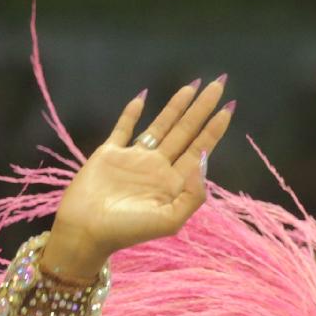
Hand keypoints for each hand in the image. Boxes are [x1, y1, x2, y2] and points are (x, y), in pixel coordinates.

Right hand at [43, 77, 235, 280]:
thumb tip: (203, 163)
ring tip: (192, 85)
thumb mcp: (169, 221)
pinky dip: (131, 113)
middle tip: (218, 84)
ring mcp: (134, 158)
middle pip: (185, 132)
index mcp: (173, 184)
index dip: (214, 130)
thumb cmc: (127, 231)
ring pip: (161, 125)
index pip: (199, 150)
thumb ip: (192, 196)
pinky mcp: (110, 153)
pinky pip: (123, 128)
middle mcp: (157, 168)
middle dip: (202, 109)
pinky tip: (142, 96)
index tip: (230, 107)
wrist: (85, 231)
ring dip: (176, 106)